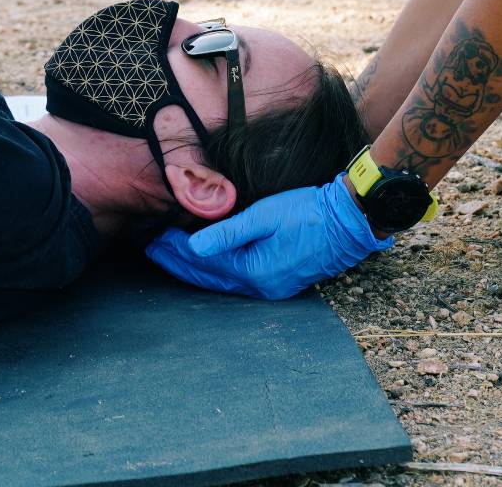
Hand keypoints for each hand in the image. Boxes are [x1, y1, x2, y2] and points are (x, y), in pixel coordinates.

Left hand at [145, 175, 391, 299]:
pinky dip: (217, 270)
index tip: (157, 238)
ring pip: (223, 281)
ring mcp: (272, 287)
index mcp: (256, 273)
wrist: (347, 222)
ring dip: (196, 270)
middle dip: (180, 265)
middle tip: (154, 250)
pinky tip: (209, 262)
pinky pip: (238, 279)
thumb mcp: (264, 216)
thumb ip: (228, 233)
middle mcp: (262, 287)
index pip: (206, 263)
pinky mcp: (280, 279)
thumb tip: (193, 247)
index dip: (178, 252)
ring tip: (173, 257)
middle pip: (210, 278)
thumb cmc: (307, 213)